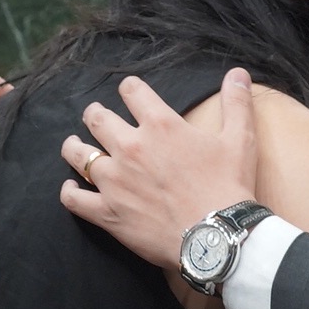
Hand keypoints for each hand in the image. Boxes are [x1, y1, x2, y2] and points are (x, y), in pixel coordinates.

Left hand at [60, 67, 257, 272]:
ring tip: (74, 145)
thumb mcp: (239, 139)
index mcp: (160, 125)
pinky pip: (74, 198)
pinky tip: (71, 187)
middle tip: (97, 117)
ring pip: (78, 154)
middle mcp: (130, 147)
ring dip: (74, 147)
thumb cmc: (229, 187)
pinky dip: (69, 191)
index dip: (130, 89)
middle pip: (97, 118)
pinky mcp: (107, 212)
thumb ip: (236, 103)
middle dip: (95, 114)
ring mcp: (114, 180)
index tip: (130, 94)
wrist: (217, 236)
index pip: (132, 91)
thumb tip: (238, 72)